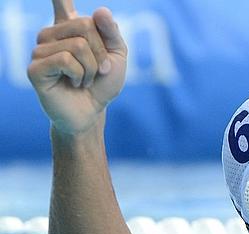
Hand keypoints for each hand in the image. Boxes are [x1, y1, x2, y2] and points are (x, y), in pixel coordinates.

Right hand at [27, 0, 126, 134]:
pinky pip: (65, 59)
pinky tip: (73, 83)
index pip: (61, 3)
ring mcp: (39, 50)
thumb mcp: (117, 57)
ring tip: (84, 79)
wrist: (93, 112)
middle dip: (101, 52)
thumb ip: (112, 33)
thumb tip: (100, 11)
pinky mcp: (35, 68)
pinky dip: (79, 74)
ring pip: (78, 44)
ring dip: (92, 67)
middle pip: (85, 24)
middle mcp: (51, 35)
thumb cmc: (102, 84)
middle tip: (98, 70)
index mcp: (70, 28)